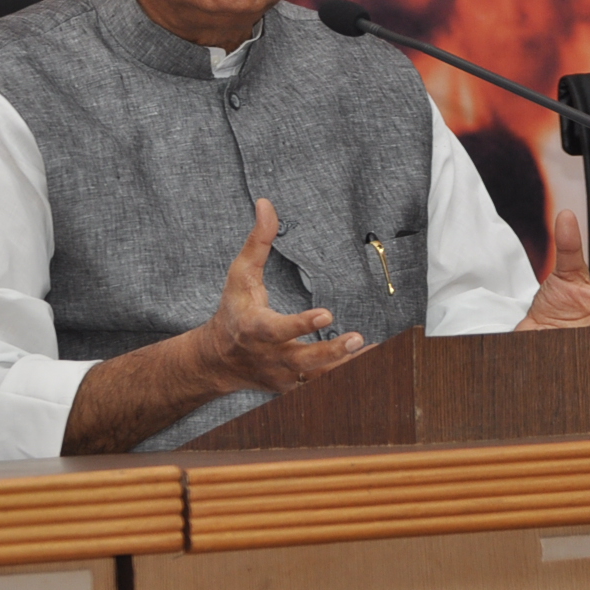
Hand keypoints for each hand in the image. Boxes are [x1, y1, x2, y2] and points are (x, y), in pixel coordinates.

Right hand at [194, 199, 364, 393]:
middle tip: (356, 339)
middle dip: (331, 352)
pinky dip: (344, 374)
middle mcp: (270, 356)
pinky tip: (368, 360)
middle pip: (303, 360)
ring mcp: (283, 375)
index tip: (327, 315)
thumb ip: (257, 241)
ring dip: (344, 365)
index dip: (302, 324)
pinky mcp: (293, 385)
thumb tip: (266, 204)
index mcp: (255, 328)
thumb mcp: (240, 274)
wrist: (220, 359)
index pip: (278, 330)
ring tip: (370, 349)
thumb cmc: (233, 310)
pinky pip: (322, 383)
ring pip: (317, 376)